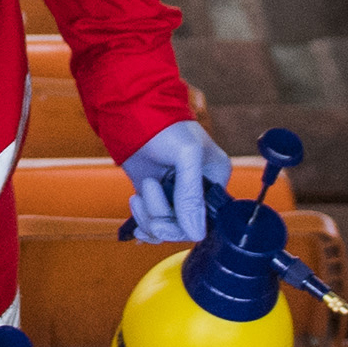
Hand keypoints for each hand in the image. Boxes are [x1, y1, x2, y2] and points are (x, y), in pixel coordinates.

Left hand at [121, 119, 232, 244]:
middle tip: (151, 202)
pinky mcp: (154, 196)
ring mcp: (174, 195)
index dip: (188, 226)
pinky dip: (142, 221)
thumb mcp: (187, 155)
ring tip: (142, 189)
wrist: (132, 113)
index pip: (210, 220)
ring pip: (165, 227)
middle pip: (184, 228)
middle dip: (164, 220)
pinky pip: (151, 223)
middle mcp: (197, 191)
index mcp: (215, 179)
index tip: (170, 221)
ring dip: (149, 216)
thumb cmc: (166, 127)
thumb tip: (195, 233)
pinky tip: (136, 207)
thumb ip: (191, 194)